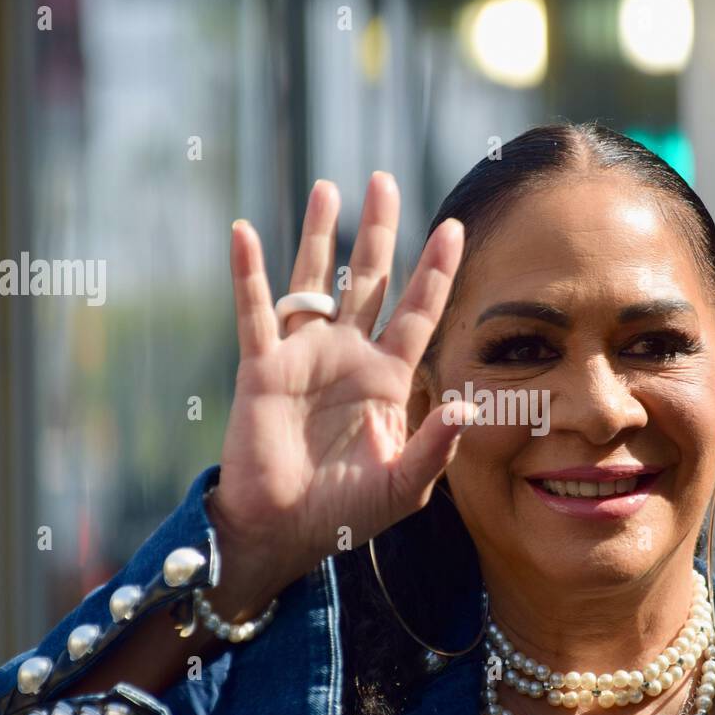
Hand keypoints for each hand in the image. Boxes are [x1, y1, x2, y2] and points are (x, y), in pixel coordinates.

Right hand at [208, 173, 470, 615]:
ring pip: (314, 282)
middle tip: (384, 182)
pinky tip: (244, 232)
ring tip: (328, 188)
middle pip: (368, 280)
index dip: (435, 272)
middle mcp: (348, 357)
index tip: (453, 228)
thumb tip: (469, 405)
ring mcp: (304, 358)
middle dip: (378, 232)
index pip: (417, 313)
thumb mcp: (403, 486)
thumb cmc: (346, 515)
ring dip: (320, 236)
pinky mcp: (262, 369)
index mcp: (388, 380)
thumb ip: (435, 447)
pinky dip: (249, 274)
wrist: (283, 532)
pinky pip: (256, 313)